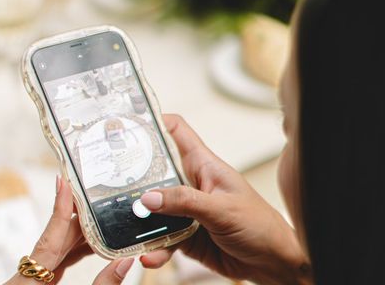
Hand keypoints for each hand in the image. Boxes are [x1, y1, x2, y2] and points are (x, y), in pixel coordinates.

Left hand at [4, 176, 134, 284]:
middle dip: (79, 217)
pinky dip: (74, 252)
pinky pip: (55, 263)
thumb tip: (126, 260)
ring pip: (55, 250)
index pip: (50, 236)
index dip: (59, 207)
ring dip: (80, 235)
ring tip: (104, 216)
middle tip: (100, 194)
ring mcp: (31, 282)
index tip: (63, 179)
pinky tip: (93, 245)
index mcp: (30, 282)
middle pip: (55, 239)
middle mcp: (27, 277)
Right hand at [139, 115, 311, 284]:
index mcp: (204, 165)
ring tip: (128, 227)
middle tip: (111, 182)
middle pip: (155, 171)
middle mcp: (191, 184)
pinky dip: (154, 247)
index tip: (130, 122)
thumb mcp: (221, 209)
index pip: (177, 132)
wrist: (273, 263)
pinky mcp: (185, 235)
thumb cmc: (260, 225)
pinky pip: (162, 238)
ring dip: (141, 219)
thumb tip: (149, 196)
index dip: (154, 122)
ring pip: (154, 208)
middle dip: (134, 176)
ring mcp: (186, 210)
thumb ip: (185, 201)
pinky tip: (149, 255)